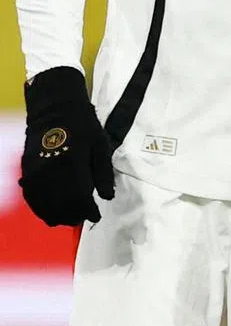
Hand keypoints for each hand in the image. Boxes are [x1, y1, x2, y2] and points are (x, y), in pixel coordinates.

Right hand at [20, 66, 114, 225]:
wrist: (55, 108)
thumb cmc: (83, 126)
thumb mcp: (101, 145)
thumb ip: (104, 172)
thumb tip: (108, 197)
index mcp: (73, 166)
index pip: (79, 200)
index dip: (88, 212)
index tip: (96, 215)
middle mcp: (51, 174)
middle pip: (60, 208)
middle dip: (74, 216)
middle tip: (83, 216)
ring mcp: (36, 175)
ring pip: (44, 207)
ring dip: (58, 216)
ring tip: (70, 217)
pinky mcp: (27, 174)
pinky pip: (32, 200)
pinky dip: (42, 209)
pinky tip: (51, 211)